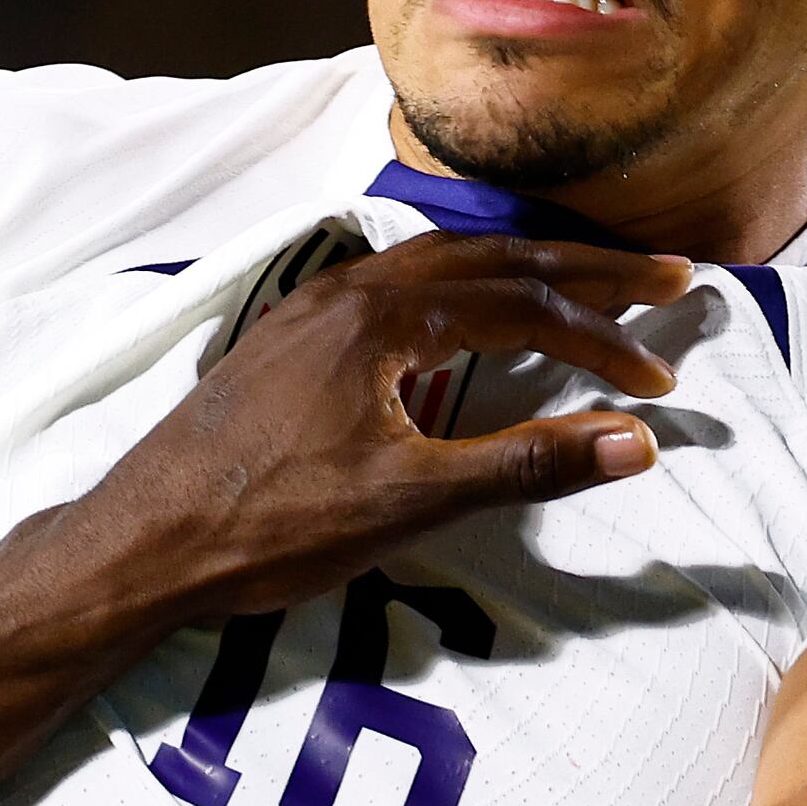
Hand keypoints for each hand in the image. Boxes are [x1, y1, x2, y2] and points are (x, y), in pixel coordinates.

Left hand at [77, 233, 689, 621]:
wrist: (138, 545)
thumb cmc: (265, 528)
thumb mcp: (408, 503)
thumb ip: (524, 465)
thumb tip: (637, 442)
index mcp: (381, 317)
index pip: (524, 305)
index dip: (602, 340)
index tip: (660, 384)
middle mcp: (346, 292)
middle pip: (490, 260)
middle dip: (584, 273)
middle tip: (667, 279)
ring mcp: (310, 312)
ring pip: (439, 265)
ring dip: (521, 272)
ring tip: (587, 286)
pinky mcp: (286, 342)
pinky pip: (394, 286)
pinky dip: (458, 288)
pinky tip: (467, 316)